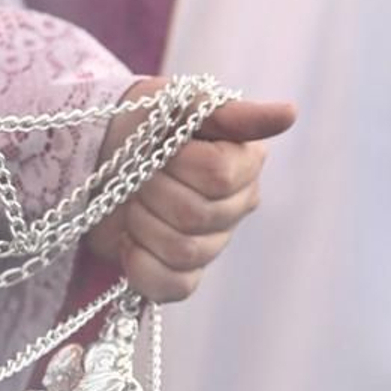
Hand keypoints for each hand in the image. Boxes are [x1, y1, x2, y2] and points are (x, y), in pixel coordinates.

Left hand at [85, 87, 296, 304]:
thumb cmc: (146, 121)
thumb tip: (290, 113)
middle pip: (196, 216)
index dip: (177, 162)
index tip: (159, 144)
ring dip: (142, 222)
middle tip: (140, 171)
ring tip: (134, 200)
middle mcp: (234, 207)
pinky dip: (140, 264)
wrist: (100, 149)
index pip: (217, 176)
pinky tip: (128, 239)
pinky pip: (172, 287)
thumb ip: (234, 113)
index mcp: (242, 164)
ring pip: (183, 252)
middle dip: (151, 190)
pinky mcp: (180, 273)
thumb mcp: (182, 103)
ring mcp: (210, 245)